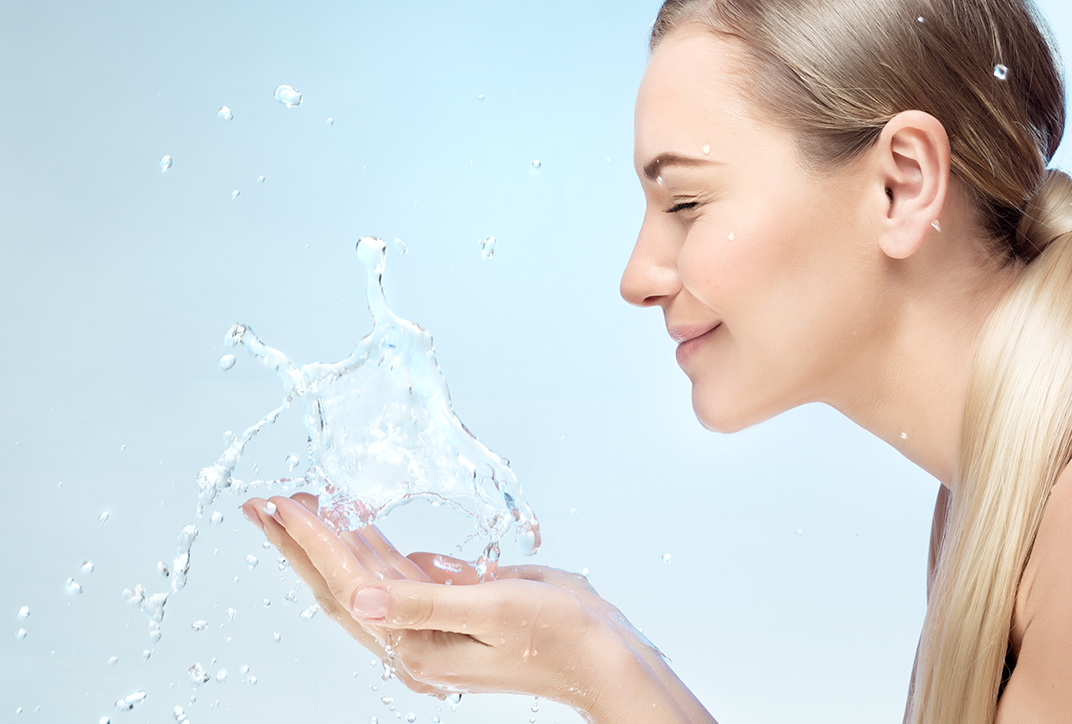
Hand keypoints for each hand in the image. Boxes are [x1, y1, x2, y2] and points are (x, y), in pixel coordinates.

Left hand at [241, 494, 714, 722]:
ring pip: (362, 579)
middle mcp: (413, 639)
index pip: (348, 581)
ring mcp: (428, 628)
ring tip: (300, 508)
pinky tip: (358, 529)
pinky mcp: (446, 614)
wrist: (601, 655)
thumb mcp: (495, 607)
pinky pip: (396, 578)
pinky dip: (370, 550)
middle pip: (338, 584)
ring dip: (329, 542)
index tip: (282, 502)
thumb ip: (425, 602)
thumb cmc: (558, 634)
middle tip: (265, 504)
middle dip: (299, 542)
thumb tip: (361, 599)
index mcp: (417, 642)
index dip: (311, 539)